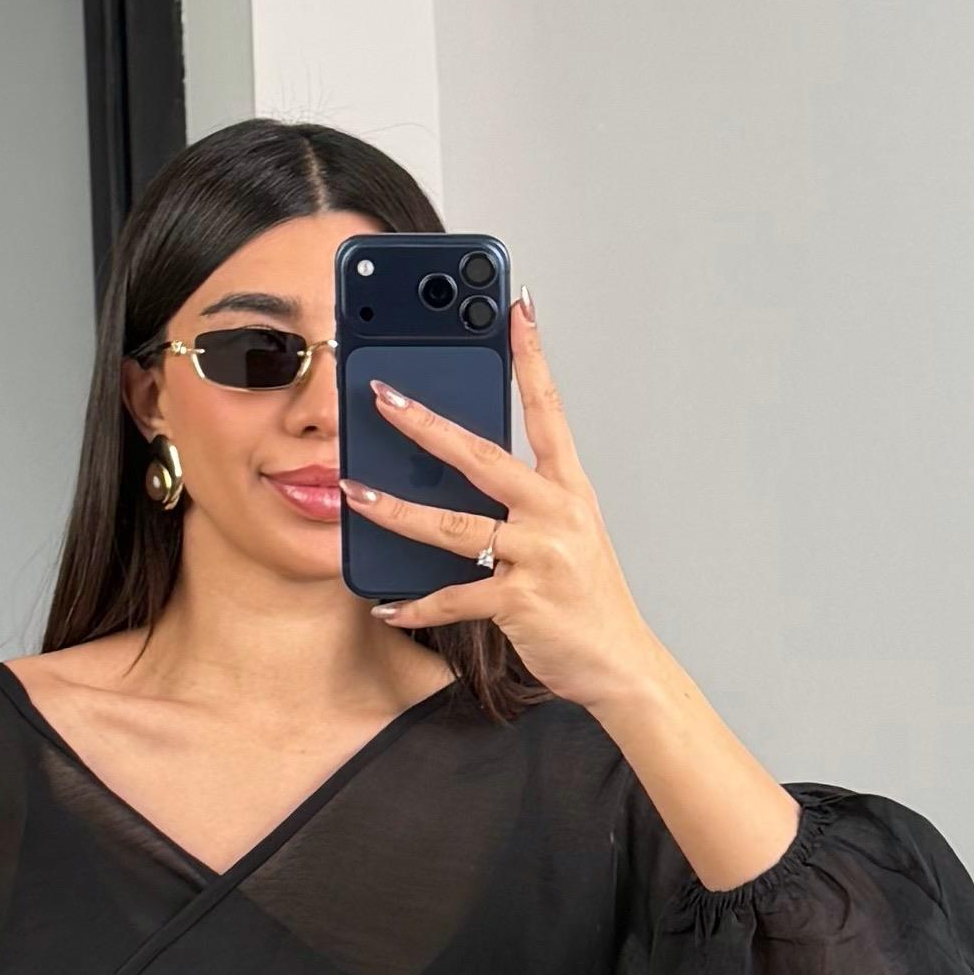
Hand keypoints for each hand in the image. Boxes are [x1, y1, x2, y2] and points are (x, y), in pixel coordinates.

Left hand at [338, 298, 661, 708]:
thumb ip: (521, 500)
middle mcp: (556, 513)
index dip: (533, 358)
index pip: (549, 410)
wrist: (619, 664)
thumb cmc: (587, 598)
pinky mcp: (521, 601)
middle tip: (383, 396)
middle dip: (425, 424)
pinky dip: (416, 604)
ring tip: (353, 493)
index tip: (517, 310)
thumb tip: (457, 469)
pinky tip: (386, 603)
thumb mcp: (566, 534)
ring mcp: (539, 556)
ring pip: (454, 525)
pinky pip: (455, 596)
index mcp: (569, 489)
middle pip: (481, 456)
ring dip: (396, 510)